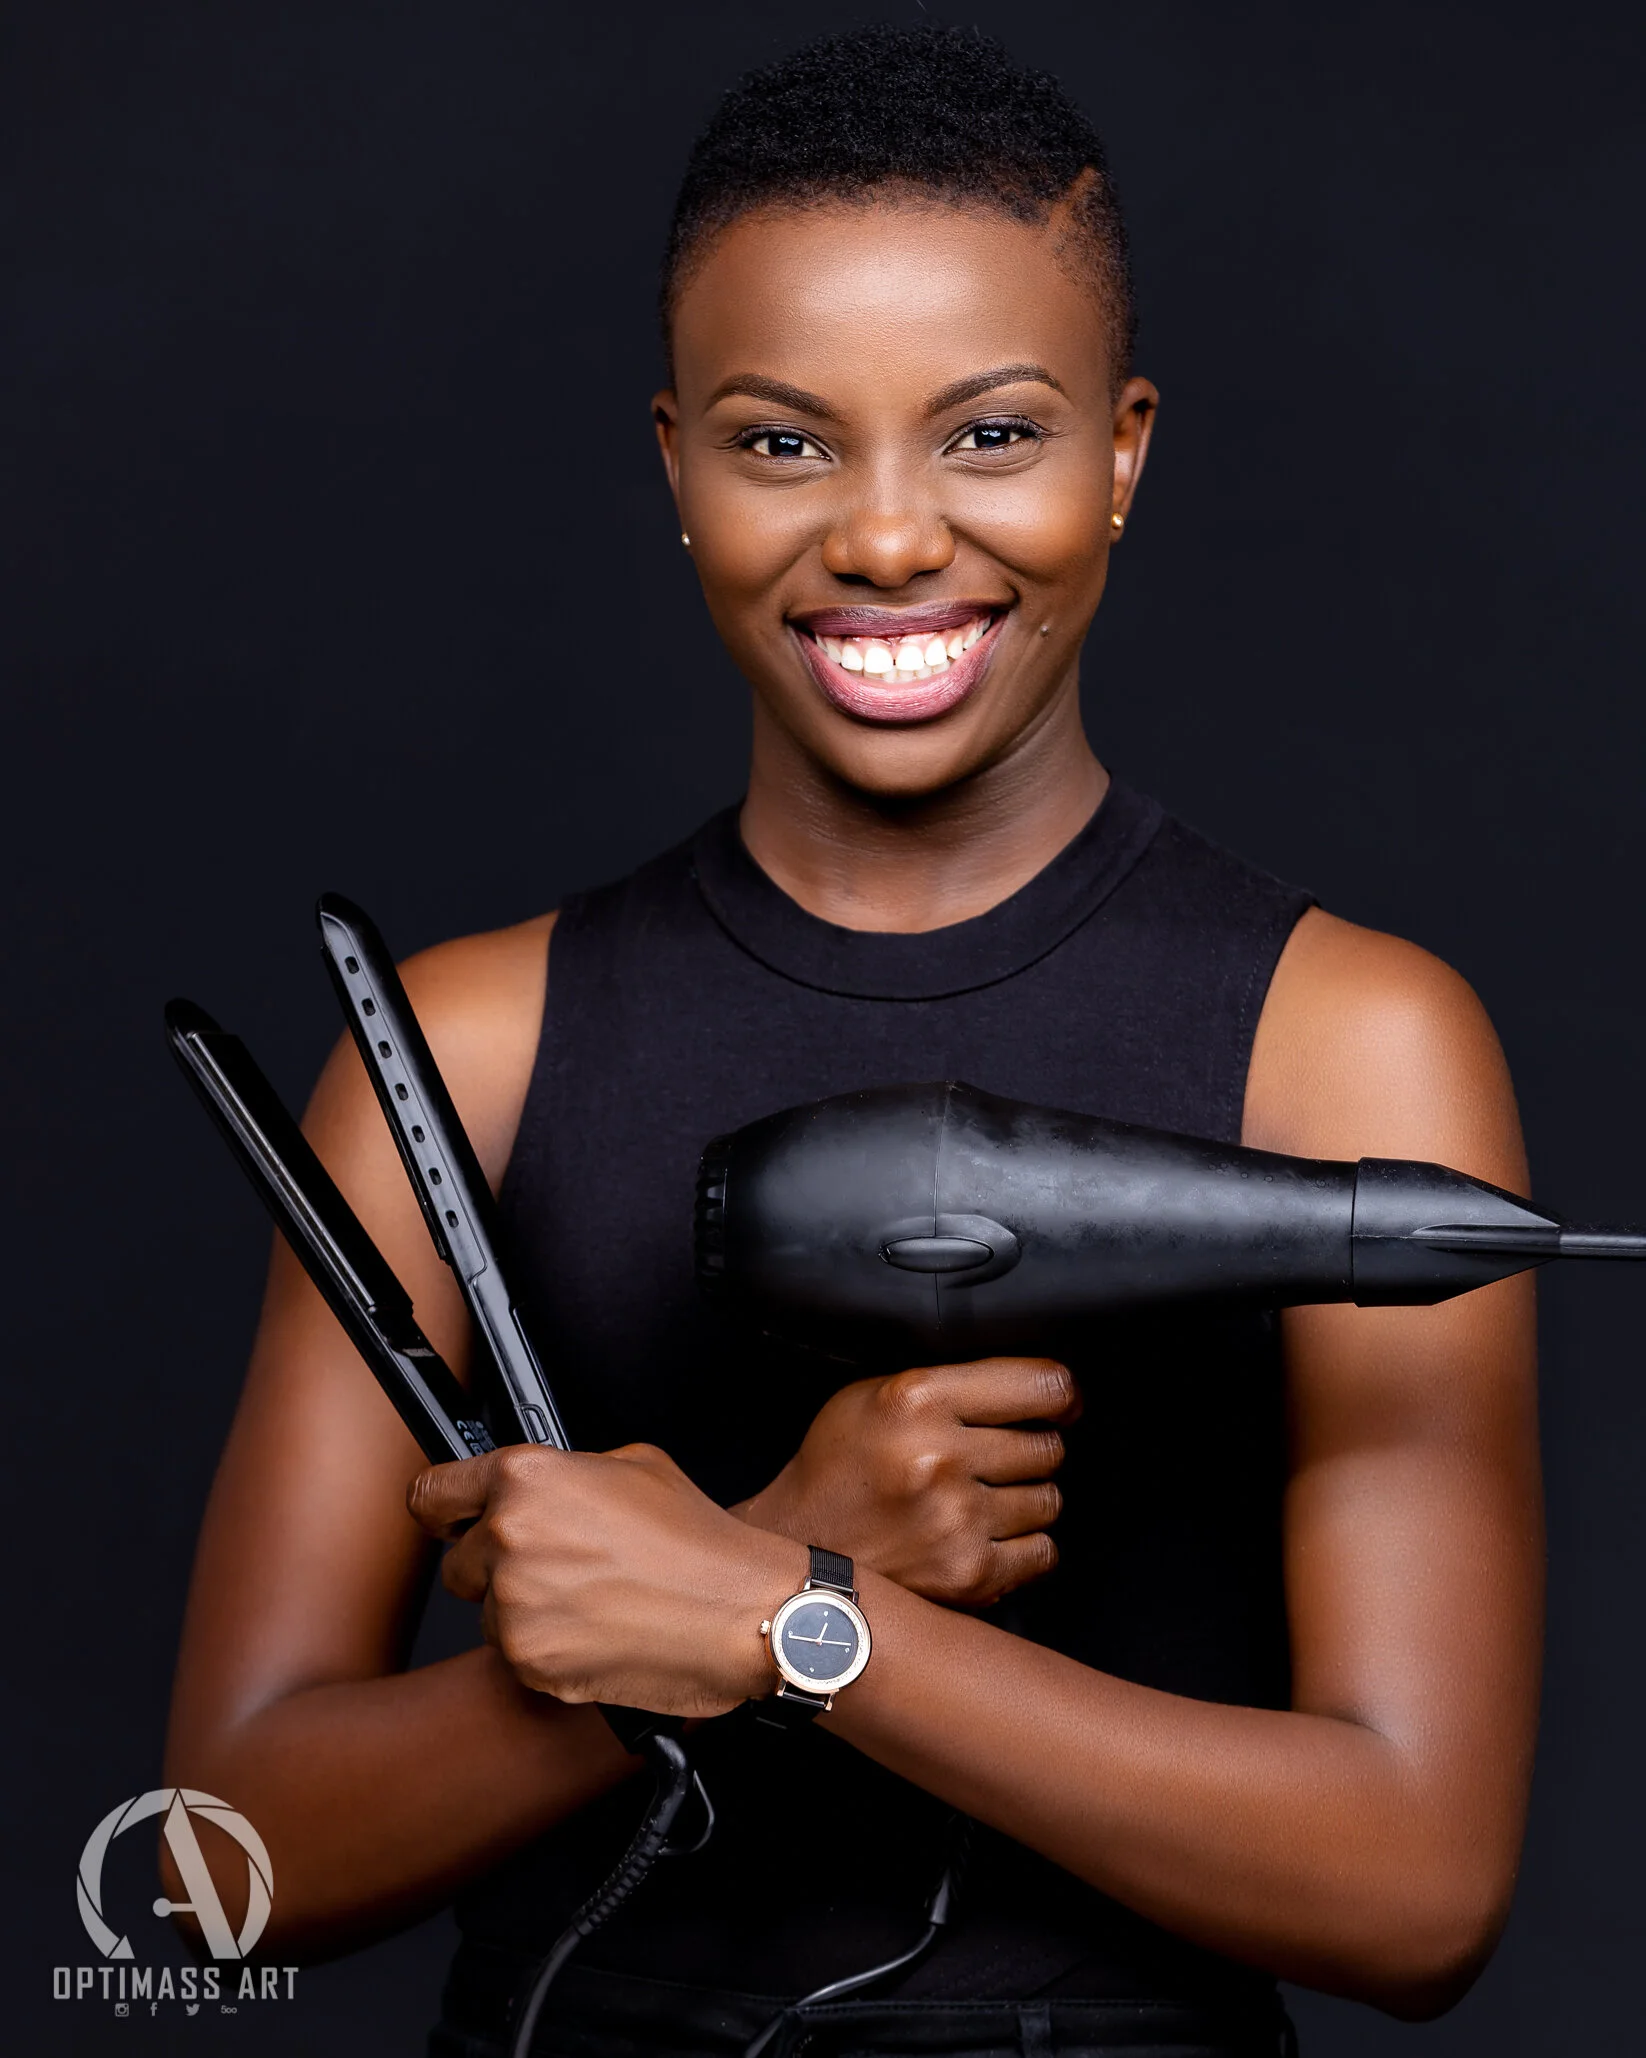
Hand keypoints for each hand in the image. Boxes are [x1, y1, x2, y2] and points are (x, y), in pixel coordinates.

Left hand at [408, 1444, 805, 1717]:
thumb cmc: (696, 1542)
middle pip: (458, 1559)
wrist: (740, 1613)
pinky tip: (595, 1629)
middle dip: (495, 1562)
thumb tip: (537, 1486)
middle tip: (557, 1564)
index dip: (445, 1508)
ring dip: (523, 1607)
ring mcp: (515, 1605)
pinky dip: (545, 1646)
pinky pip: (514, 1651)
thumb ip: (564, 1472)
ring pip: (487, 1609)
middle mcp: (509, 1537)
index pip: (431, 1494)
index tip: (451, 1519)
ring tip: (590, 1599)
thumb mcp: (632, 1464)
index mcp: (526, 1479)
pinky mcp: (528, 1661)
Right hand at [738, 1358, 1079, 1607]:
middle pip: (1048, 1446)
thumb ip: (946, 1384)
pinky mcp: (967, 1575)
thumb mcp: (871, 1396)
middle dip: (1030, 1450)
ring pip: (1050, 1500)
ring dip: (1025, 1500)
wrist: (798, 1554)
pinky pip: (1042, 1552)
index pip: (1041, 1384)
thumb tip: (1035, 1389)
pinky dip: (1023, 1547)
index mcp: (918, 1399)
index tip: (1061, 1404)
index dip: (1061, 1394)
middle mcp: (940, 1457)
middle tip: (995, 1459)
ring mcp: (956, 1521)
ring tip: (980, 1500)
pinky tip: (984, 1536)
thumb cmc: (837, 1468)